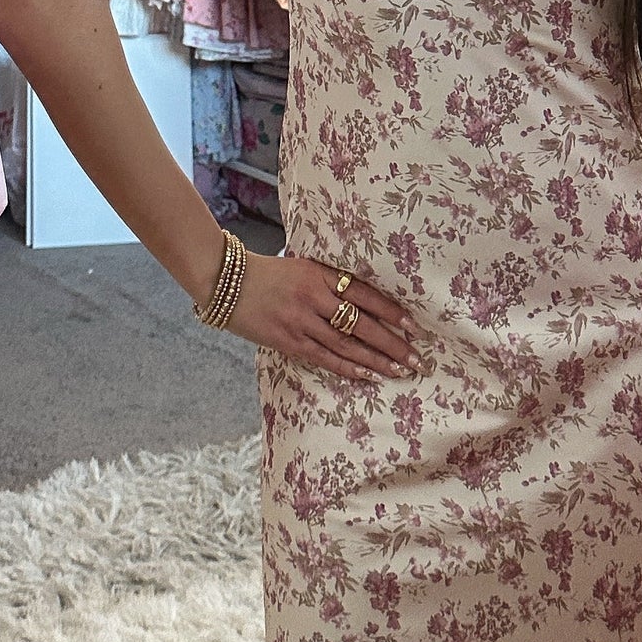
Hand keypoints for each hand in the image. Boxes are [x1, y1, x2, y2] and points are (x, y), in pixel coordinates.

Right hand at [225, 253, 422, 382]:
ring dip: (376, 360)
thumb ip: (330, 280)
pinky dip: (348, 367)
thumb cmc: (268, 272)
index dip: (391, 312)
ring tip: (399, 370)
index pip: (365, 295)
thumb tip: (365, 299)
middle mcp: (314, 298)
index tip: (413, 326)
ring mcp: (300, 321)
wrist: (224, 281)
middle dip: (392, 343)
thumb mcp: (303, 266)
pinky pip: (324, 358)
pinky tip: (368, 375)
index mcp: (320, 275)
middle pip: (361, 324)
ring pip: (346, 345)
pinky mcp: (287, 340)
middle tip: (416, 358)